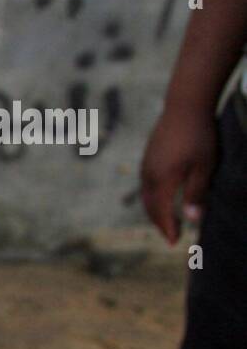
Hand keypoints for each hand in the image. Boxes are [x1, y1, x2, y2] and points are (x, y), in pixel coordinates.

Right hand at [140, 106, 217, 245]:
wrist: (184, 106)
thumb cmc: (199, 136)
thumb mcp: (204, 167)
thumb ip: (196, 193)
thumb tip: (193, 219)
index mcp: (162, 180)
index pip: (161, 212)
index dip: (167, 228)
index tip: (174, 243)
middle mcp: (148, 175)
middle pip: (149, 206)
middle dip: (159, 223)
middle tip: (171, 236)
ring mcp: (146, 164)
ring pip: (146, 195)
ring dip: (155, 210)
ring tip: (165, 219)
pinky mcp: (148, 156)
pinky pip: (146, 183)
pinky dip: (152, 197)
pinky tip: (161, 196)